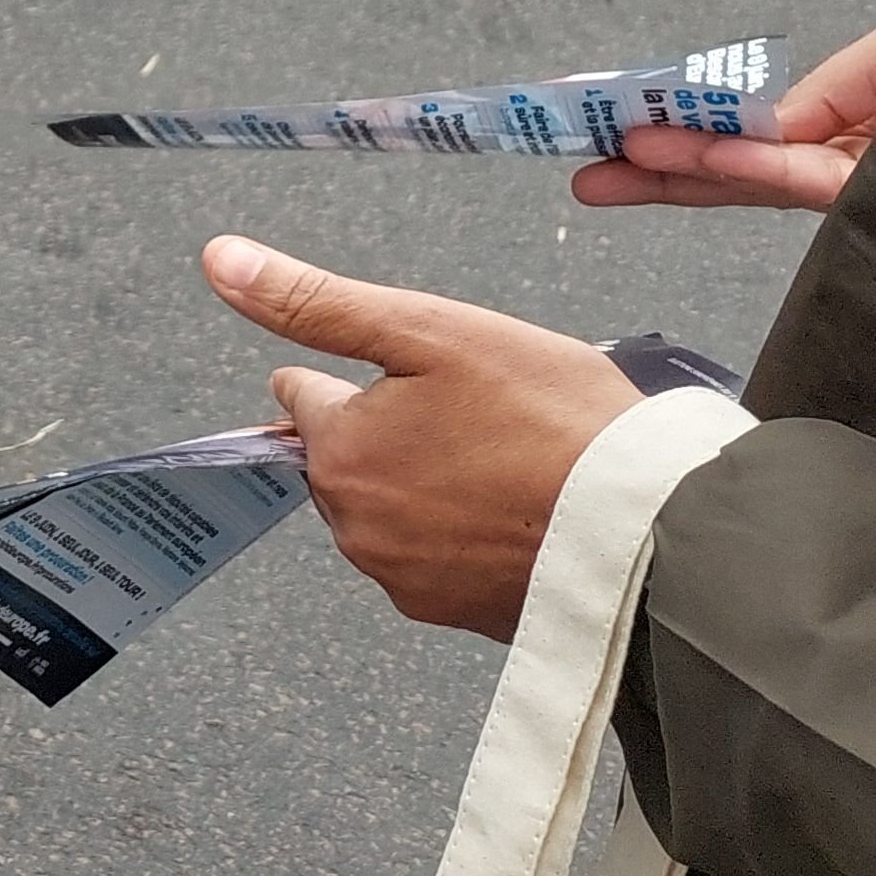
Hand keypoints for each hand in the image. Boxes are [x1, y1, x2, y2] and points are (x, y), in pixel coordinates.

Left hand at [201, 239, 644, 641]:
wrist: (654, 531)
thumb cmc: (554, 422)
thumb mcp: (430, 331)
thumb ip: (316, 302)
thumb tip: (221, 260)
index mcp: (338, 453)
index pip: (305, 399)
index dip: (359, 376)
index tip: (412, 375)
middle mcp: (355, 526)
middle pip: (351, 458)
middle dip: (399, 433)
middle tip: (482, 418)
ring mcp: (406, 578)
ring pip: (395, 509)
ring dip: (433, 484)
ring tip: (510, 463)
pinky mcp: (459, 614)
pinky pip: (442, 559)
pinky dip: (469, 534)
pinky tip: (521, 511)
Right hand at [575, 10, 875, 213]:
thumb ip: (829, 83)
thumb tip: (767, 125)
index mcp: (857, 135)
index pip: (760, 140)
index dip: (692, 135)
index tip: (630, 131)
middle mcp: (850, 170)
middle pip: (738, 171)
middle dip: (659, 171)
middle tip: (591, 172)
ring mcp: (859, 192)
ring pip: (749, 183)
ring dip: (675, 173)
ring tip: (611, 173)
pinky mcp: (872, 201)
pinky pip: (789, 178)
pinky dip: (732, 163)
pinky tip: (680, 155)